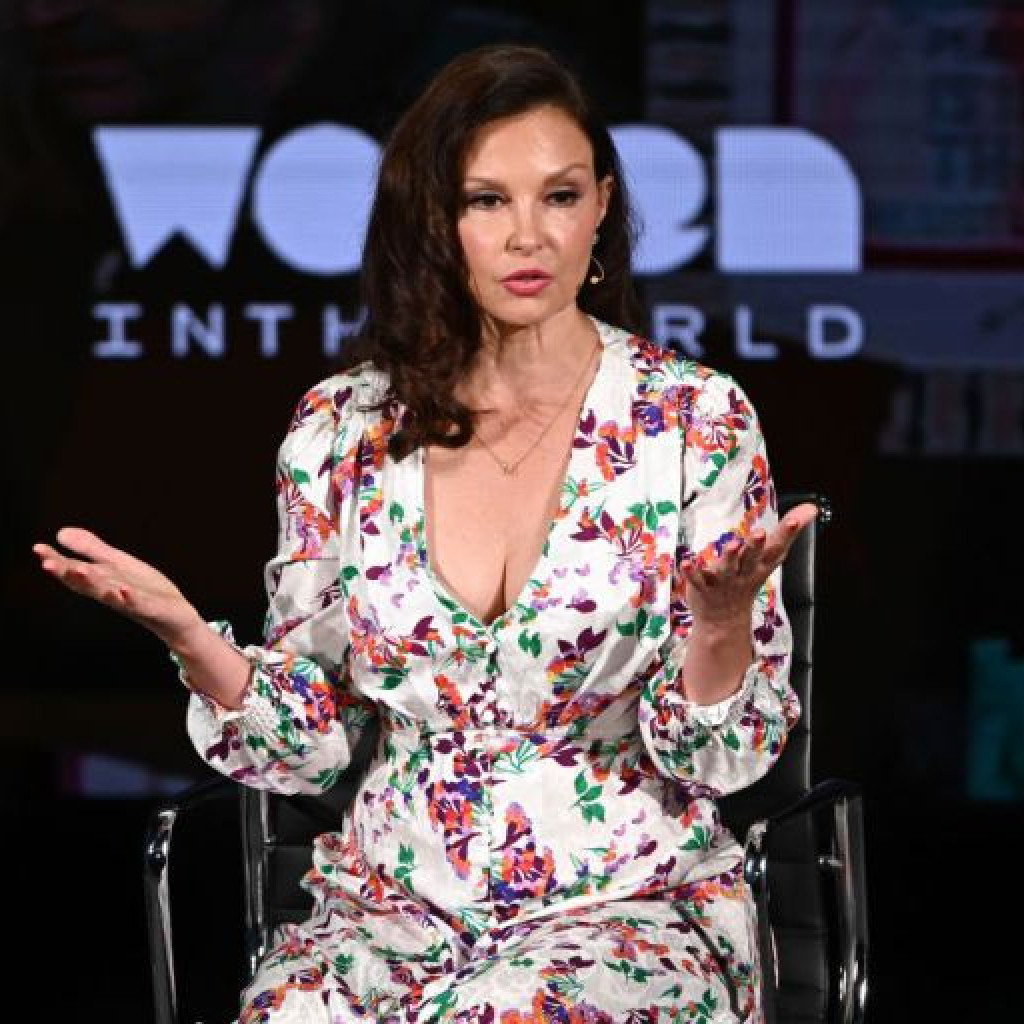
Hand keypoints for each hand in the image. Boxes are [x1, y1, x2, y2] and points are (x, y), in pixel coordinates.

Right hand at [32, 527, 203, 646]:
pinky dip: (129, 598)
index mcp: (101, 580)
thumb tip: (60, 532)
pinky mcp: (150, 608)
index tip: (38, 548)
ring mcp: (129, 602)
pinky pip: (138, 604)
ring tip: (80, 570)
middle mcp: (110, 592)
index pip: (73, 570)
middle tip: (47, 563)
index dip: (56, 560)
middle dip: (66, 573)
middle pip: (85, 583)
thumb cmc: (145, 589)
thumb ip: (91, 550)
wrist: (175, 616)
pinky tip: (122, 590)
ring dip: (93, 583)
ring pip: (107, 594)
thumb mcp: (117, 564)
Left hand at [681, 502, 817, 627]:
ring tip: (732, 545)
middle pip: (752, 557)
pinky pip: (697, 579)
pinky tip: (685, 562)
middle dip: (756, 545)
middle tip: (760, 533)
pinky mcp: (703, 588)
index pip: (777, 546)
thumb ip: (786, 533)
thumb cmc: (747, 580)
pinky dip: (691, 572)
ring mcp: (724, 581)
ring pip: (727, 568)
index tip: (795, 520)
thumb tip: (812, 508)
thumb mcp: (770, 557)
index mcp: (760, 564)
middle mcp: (744, 572)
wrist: (724, 620)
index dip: (787, 533)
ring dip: (729, 557)